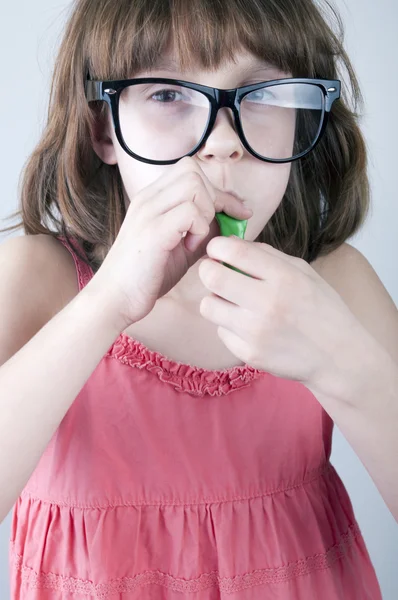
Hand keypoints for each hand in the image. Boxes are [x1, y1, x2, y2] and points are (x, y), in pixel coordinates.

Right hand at [87, 157, 252, 330]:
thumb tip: (231, 218)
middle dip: (215, 198)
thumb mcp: (180, 246)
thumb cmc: (147, 275)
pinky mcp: (153, 231)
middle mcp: (147, 198)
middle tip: (215, 228)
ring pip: (194, 186)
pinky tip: (189, 247)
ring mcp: (148, 212)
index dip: (218, 189)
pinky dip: (200, 229)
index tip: (235, 212)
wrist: (115, 298)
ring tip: (196, 239)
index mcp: (151, 198)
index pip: (190, 170)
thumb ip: (202, 229)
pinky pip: (191, 212)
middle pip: (193, 171)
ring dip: (206, 213)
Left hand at [198, 236, 366, 393]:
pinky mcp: (249, 354)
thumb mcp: (303, 272)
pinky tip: (248, 327)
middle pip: (212, 277)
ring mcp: (256, 332)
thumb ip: (266, 256)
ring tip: (233, 302)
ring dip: (216, 300)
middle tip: (215, 273)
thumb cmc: (321, 308)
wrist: (338, 356)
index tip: (216, 249)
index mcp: (284, 277)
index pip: (235, 252)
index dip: (217, 246)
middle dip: (208, 270)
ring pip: (208, 306)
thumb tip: (230, 244)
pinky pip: (220, 331)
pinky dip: (229, 326)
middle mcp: (268, 304)